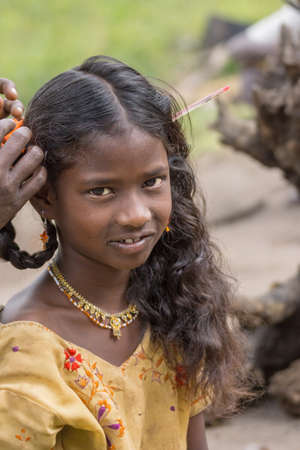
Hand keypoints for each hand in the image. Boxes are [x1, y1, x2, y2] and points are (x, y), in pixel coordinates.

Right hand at [0, 79, 46, 229]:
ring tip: (32, 152)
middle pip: (20, 138)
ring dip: (35, 151)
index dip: (7, 123)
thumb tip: (5, 126)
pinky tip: (36, 170)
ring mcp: (8, 186)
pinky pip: (39, 178)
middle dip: (25, 133)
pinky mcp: (18, 200)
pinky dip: (40, 171)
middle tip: (25, 135)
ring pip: (34, 157)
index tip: (10, 124)